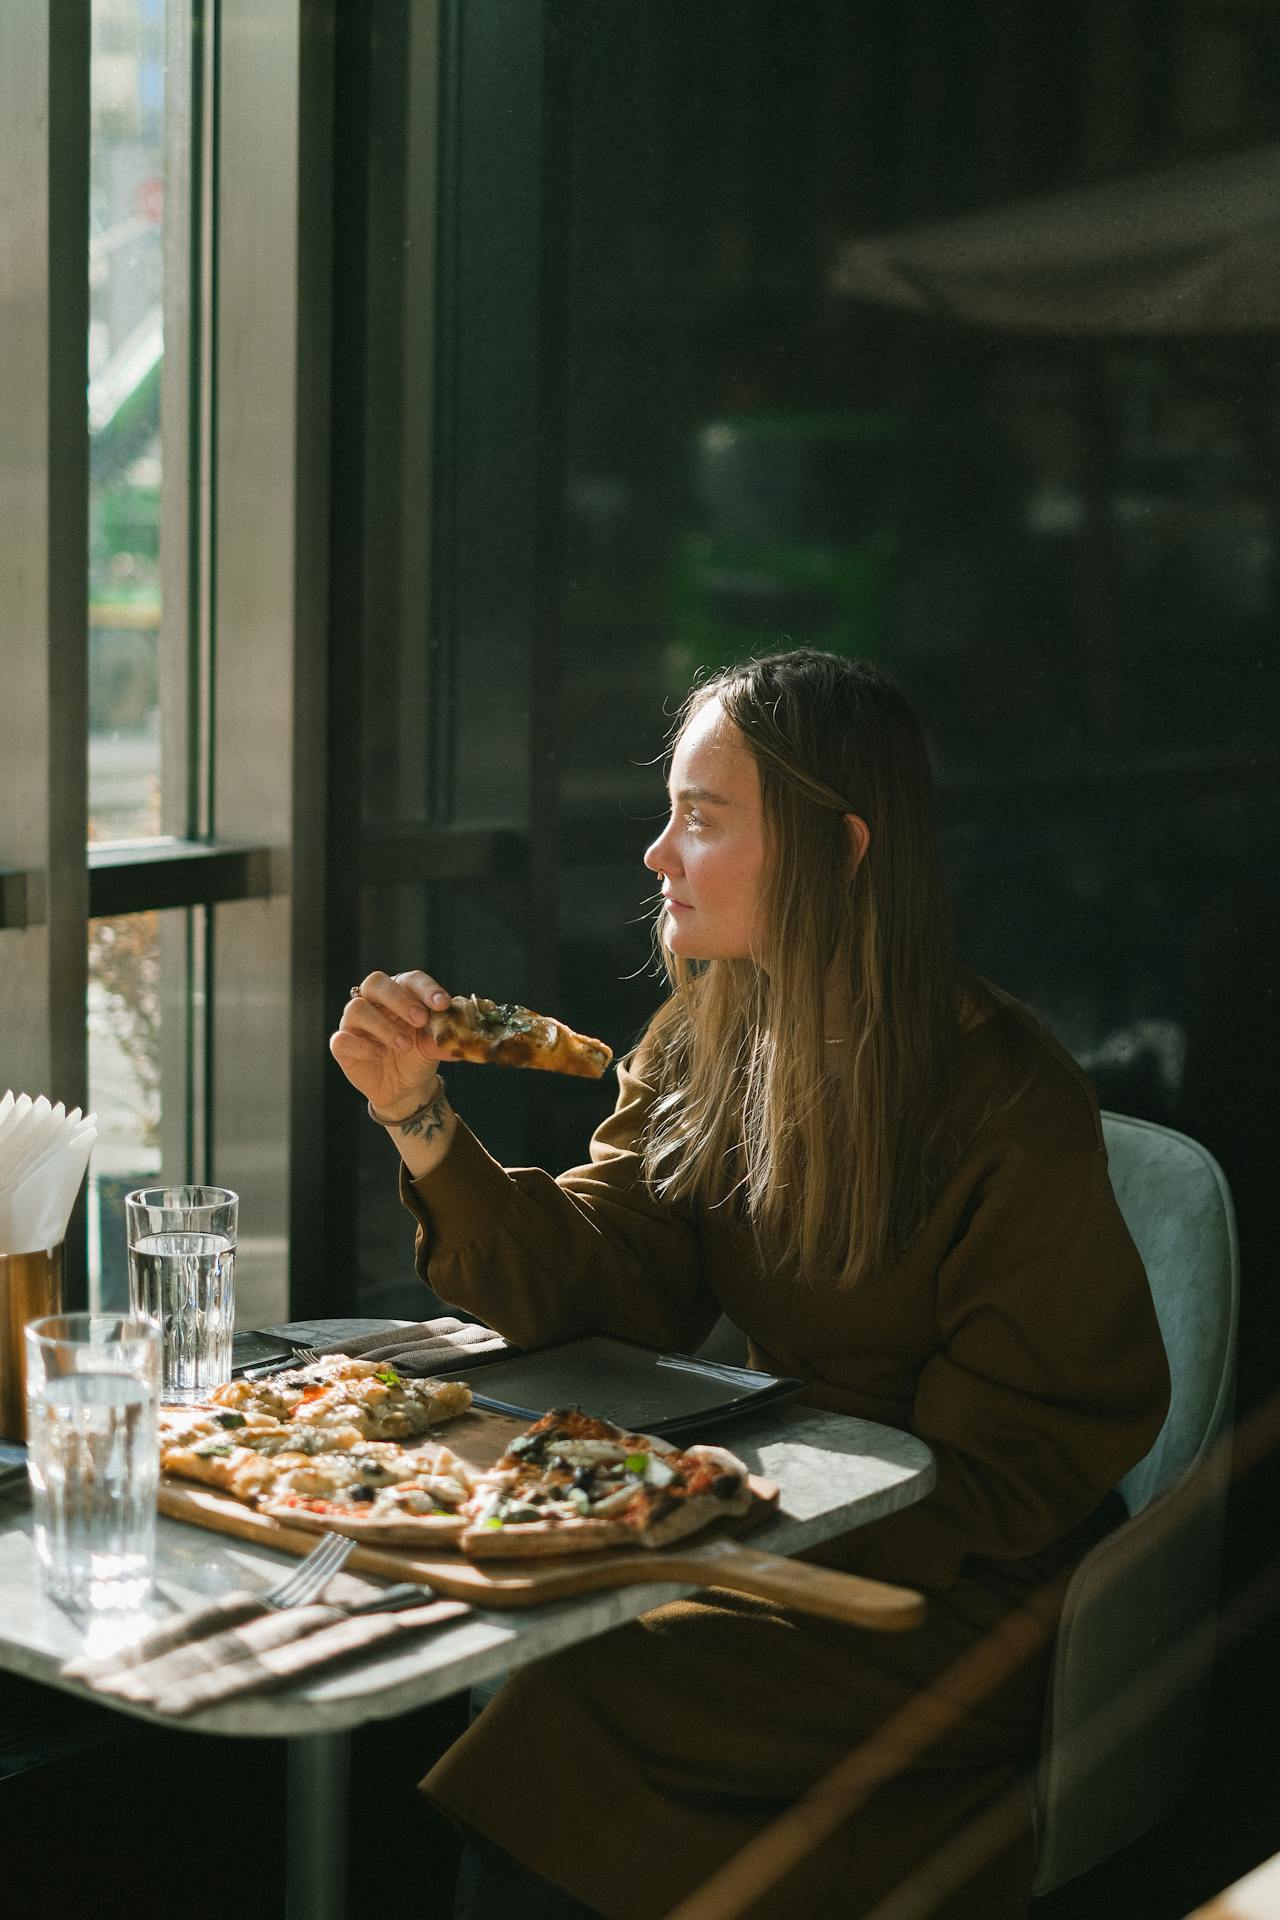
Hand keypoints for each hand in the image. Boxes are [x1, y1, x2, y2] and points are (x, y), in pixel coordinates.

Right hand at [329, 970, 452, 1116]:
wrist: (405, 1089)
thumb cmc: (418, 1056)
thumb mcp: (436, 1046)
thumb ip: (447, 1036)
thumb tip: (466, 1034)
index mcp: (400, 993)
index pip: (410, 980)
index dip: (426, 989)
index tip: (443, 1004)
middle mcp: (374, 1001)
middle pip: (376, 983)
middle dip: (399, 999)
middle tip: (420, 1020)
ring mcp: (355, 1022)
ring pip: (357, 1008)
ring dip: (384, 1026)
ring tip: (405, 1045)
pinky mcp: (342, 1045)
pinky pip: (342, 1038)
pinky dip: (363, 1046)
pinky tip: (379, 1054)